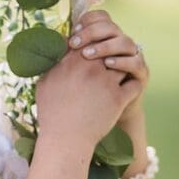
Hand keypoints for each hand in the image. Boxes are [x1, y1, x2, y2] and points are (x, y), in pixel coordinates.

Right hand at [36, 24, 142, 148]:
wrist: (65, 139)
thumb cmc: (52, 112)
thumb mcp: (45, 82)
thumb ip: (53, 63)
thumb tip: (57, 50)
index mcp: (72, 61)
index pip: (88, 40)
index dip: (92, 42)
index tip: (93, 50)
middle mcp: (91, 68)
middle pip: (108, 48)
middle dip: (109, 52)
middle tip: (110, 59)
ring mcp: (107, 82)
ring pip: (123, 64)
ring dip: (122, 68)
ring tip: (120, 73)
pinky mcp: (119, 98)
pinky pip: (133, 84)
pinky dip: (132, 85)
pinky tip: (126, 89)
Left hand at [67, 9, 149, 123]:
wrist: (104, 115)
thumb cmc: (83, 92)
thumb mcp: (72, 70)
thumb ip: (66, 53)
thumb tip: (51, 39)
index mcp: (104, 39)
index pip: (101, 18)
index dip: (88, 21)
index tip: (73, 31)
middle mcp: (119, 44)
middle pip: (111, 27)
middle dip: (91, 32)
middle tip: (74, 44)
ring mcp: (132, 57)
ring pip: (125, 41)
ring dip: (105, 46)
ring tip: (87, 55)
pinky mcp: (141, 73)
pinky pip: (136, 62)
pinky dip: (122, 61)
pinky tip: (108, 65)